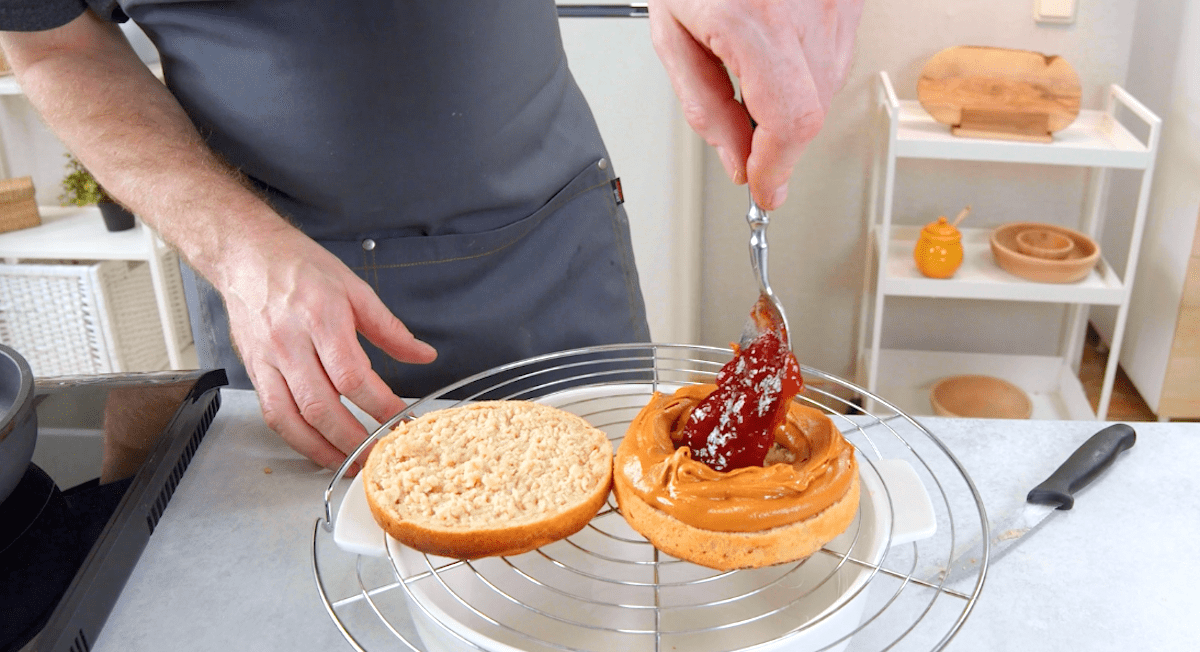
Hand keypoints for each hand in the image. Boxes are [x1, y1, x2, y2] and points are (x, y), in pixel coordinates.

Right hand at [219, 227, 436, 474]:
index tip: (402, 420)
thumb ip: (390, 329)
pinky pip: (273, 414)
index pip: (352, 376)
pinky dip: (297, 439)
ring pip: (292, 418)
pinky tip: (319, 449)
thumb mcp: (355, 289)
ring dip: (322, 449)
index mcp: (321, 317)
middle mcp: (290, 342)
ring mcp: (267, 359)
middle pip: (321, 405)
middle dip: (353, 439)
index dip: (379, 405)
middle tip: (379, 456)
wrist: (247, 255)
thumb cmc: (300, 267)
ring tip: (351, 464)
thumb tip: (424, 355)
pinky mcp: (253, 370)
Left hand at [648, 0, 863, 209]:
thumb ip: (704, 105)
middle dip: (779, 144)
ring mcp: (835, 2)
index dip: (777, 167)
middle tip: (751, 151)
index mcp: (752, 20)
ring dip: (792, 109)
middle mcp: (805, 10)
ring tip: (753, 85)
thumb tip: (736, 157)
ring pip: (828, 90)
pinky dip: (807, 77)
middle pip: (812, 113)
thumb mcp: (672, 32)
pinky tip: (777, 60)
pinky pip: (836, 59)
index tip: (765, 189)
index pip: (789, 121)